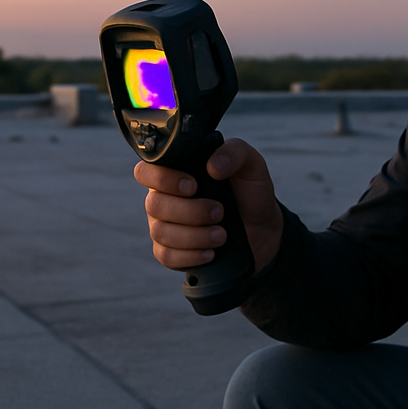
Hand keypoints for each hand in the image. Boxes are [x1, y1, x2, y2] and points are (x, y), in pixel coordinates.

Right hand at [134, 138, 282, 272]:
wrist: (262, 228)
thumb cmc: (250, 192)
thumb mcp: (251, 166)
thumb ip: (235, 153)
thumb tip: (213, 166)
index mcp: (176, 172)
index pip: (146, 171)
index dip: (163, 179)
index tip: (193, 186)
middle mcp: (164, 197)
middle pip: (154, 204)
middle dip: (190, 211)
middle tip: (220, 212)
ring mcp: (164, 225)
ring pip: (160, 232)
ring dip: (195, 235)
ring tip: (222, 235)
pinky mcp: (170, 251)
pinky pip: (166, 255)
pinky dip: (190, 255)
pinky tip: (210, 252)